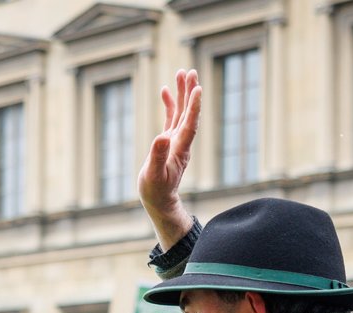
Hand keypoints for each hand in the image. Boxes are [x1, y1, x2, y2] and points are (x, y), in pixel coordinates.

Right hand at [138, 69, 201, 251]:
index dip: (194, 107)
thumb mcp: (154, 176)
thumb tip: (162, 137)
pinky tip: (166, 90)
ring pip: (181, 112)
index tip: (198, 89)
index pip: (189, 124)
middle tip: (191, 72)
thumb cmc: (156, 191)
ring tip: (182, 73)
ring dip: (183, 93)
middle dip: (190, 92)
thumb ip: (157, 157)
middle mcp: (181, 142)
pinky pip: (171, 118)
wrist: (160, 200)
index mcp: (180, 149)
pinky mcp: (168, 141)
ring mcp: (176, 140)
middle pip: (188, 113)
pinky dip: (170, 104)